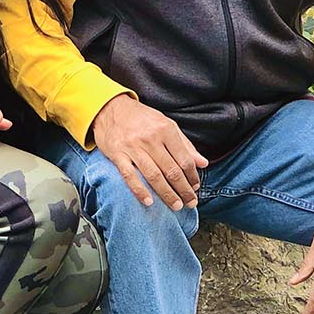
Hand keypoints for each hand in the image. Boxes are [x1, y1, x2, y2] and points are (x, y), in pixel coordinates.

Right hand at [92, 94, 207, 209]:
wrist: (110, 108)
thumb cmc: (141, 118)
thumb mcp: (166, 124)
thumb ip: (185, 145)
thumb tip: (203, 163)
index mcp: (165, 130)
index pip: (184, 159)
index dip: (192, 176)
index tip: (195, 187)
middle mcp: (150, 138)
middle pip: (171, 170)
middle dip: (184, 190)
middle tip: (191, 203)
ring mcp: (133, 147)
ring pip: (154, 175)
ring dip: (167, 194)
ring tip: (176, 205)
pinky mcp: (118, 154)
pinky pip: (129, 176)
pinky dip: (140, 190)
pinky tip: (149, 201)